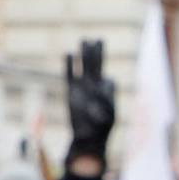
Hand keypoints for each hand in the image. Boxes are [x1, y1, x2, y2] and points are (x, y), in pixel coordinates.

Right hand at [63, 38, 115, 173]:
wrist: (87, 139)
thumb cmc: (101, 130)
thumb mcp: (110, 116)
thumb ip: (108, 101)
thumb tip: (102, 88)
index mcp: (108, 95)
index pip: (109, 82)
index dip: (106, 88)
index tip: (101, 100)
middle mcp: (96, 89)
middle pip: (97, 67)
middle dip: (98, 54)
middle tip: (99, 40)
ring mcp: (83, 89)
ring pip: (84, 68)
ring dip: (85, 55)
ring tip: (85, 40)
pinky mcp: (71, 92)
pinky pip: (69, 75)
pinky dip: (69, 65)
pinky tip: (69, 53)